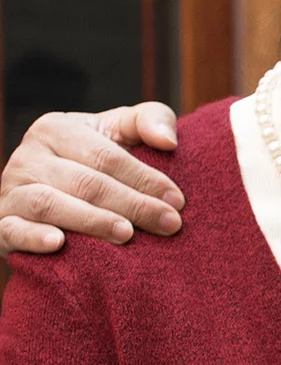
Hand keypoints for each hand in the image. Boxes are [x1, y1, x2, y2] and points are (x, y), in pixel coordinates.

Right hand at [0, 104, 181, 254]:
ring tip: (127, 234)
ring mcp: (11, 191)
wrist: (49, 198)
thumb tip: (168, 141)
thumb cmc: (95, 162)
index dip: (145, 179)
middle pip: (86, 182)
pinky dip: (33, 236)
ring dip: (90, 220)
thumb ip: (147, 121)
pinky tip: (58, 243)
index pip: (106, 156)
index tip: (178, 201)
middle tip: (169, 224)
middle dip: (132, 204)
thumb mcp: (118, 133)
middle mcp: (28, 157)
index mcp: (56, 130)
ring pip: (50, 204)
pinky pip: (12, 229)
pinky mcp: (0, 224)